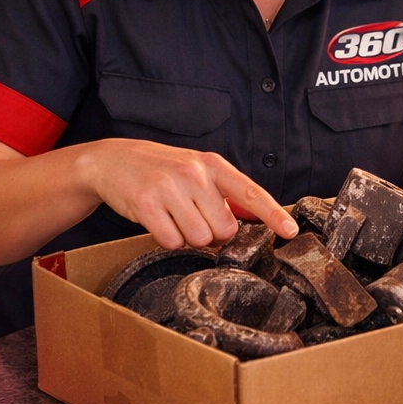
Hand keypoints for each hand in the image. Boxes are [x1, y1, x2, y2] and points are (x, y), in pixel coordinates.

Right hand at [79, 138, 297, 249]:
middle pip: (223, 229)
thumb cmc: (162, 169)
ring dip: (187, 237)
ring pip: (198, 239)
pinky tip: (158, 221)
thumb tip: (254, 218)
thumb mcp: (197, 171)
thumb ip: (224, 194)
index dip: (273, 214)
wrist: (112, 161)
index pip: (251, 192)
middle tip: (192, 216)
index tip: (290, 231)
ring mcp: (170, 188)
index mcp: (213, 165)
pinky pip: (171, 242)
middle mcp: (194, 174)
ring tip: (173, 216)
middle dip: (211, 233)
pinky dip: (166, 239)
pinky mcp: (147, 204)